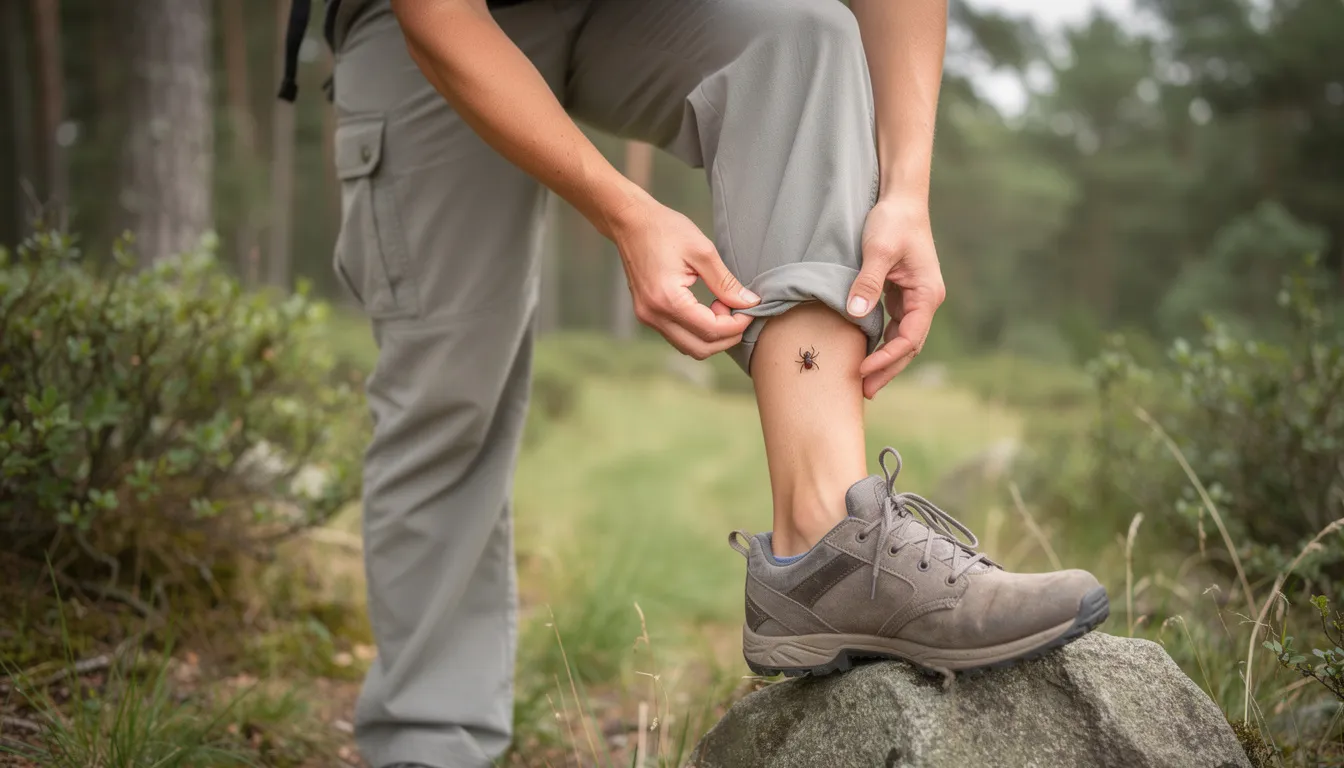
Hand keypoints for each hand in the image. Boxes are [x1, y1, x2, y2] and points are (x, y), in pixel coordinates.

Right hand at [611, 196, 759, 358]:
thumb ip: (726, 282)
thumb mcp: (703, 251)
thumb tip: (749, 303)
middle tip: (738, 311)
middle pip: (700, 349)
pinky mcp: (647, 314)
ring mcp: (647, 317)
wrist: (630, 221)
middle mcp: (654, 315)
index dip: (736, 325)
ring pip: (688, 347)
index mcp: (668, 300)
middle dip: (726, 336)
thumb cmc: (664, 229)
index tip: (749, 309)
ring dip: (712, 335)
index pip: (710, 331)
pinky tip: (706, 308)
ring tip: (720, 306)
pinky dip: (697, 330)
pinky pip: (677, 336)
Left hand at [846, 197, 945, 398]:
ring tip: (864, 383)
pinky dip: (882, 343)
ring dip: (885, 361)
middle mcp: (925, 300)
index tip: (863, 370)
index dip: (887, 358)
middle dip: (888, 369)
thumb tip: (855, 314)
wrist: (901, 200)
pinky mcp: (902, 294)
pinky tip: (865, 356)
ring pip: (902, 339)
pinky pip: (894, 327)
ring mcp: (915, 299)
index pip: (910, 338)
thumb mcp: (878, 250)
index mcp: (927, 294)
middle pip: (909, 346)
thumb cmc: (893, 221)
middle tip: (864, 392)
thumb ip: (867, 283)